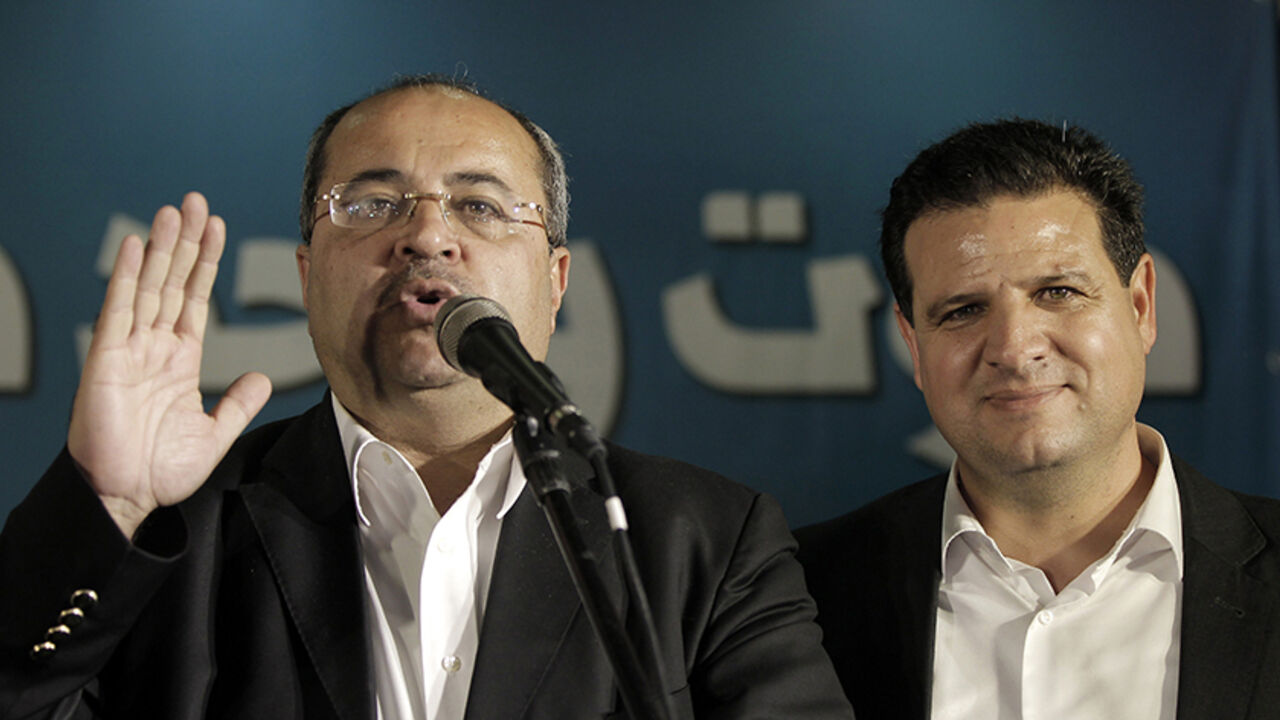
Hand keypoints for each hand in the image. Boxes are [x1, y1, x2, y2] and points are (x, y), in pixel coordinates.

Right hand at [67, 193, 271, 538]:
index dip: (204, 264)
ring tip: (174, 210)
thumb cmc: (159, 471)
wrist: (125, 497)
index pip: (194, 299)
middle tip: (195, 201)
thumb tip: (260, 378)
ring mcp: (129, 351)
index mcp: (178, 361)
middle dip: (185, 242)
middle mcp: (153, 348)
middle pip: (172, 283)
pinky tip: (140, 247)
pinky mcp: (107, 360)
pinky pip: (119, 311)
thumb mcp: (213, 434)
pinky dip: (129, 278)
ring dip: (163, 249)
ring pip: (150, 288)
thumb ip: (237, 405)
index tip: (215, 228)